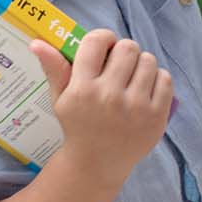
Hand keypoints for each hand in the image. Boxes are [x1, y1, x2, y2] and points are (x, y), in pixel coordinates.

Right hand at [32, 32, 171, 180]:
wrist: (97, 164)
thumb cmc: (78, 125)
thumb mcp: (61, 99)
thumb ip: (54, 68)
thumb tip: (37, 42)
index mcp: (83, 90)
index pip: (96, 42)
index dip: (102, 38)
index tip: (104, 47)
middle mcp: (109, 97)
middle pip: (127, 47)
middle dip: (123, 51)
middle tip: (119, 65)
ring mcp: (135, 108)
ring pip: (148, 60)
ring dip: (141, 64)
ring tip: (132, 78)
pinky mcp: (157, 117)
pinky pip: (165, 79)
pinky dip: (157, 79)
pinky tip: (145, 89)